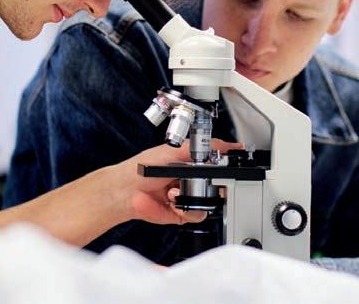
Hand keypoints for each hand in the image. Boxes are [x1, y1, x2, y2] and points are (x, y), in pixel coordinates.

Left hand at [110, 139, 241, 225]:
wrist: (127, 191)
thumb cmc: (143, 168)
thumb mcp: (176, 150)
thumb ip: (202, 146)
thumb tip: (226, 144)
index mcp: (189, 162)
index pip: (215, 163)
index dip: (223, 166)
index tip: (230, 166)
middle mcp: (189, 179)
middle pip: (216, 184)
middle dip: (209, 184)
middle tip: (195, 180)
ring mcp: (187, 195)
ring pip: (209, 201)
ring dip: (192, 195)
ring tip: (175, 190)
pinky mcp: (183, 211)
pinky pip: (198, 213)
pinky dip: (186, 208)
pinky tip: (173, 201)